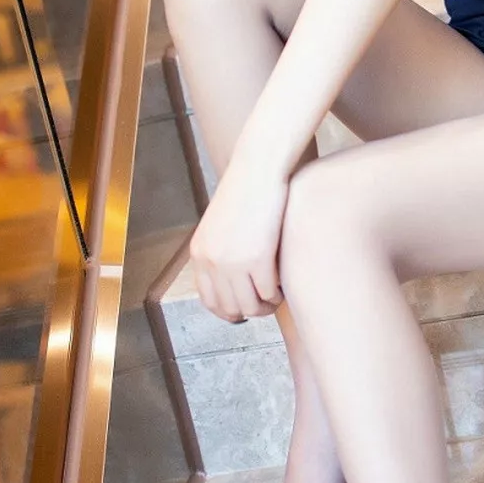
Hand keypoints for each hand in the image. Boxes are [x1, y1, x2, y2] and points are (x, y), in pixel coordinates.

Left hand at [189, 158, 289, 323]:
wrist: (258, 170)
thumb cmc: (245, 192)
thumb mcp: (220, 225)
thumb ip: (220, 252)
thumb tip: (232, 281)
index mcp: (200, 254)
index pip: (208, 301)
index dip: (227, 311)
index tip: (243, 312)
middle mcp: (212, 262)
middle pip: (231, 308)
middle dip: (250, 311)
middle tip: (266, 303)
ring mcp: (233, 262)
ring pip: (251, 306)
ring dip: (266, 306)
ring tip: (276, 295)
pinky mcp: (258, 258)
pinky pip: (269, 292)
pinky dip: (278, 294)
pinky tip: (283, 283)